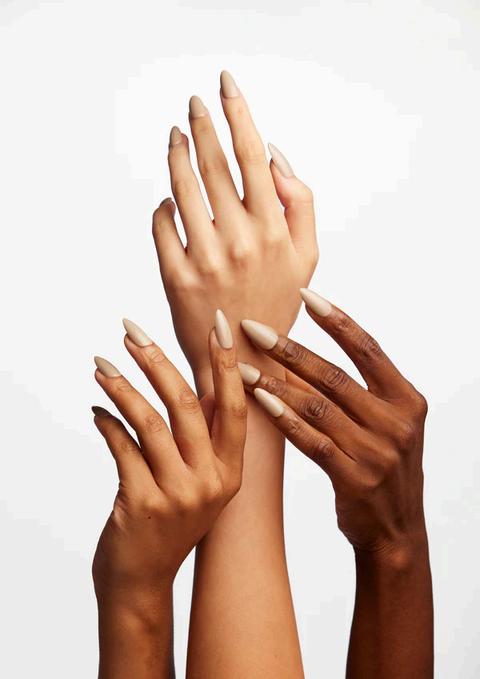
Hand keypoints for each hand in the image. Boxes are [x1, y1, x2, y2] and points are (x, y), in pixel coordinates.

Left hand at [91, 311, 246, 599]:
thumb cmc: (170, 522)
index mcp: (231, 472)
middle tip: (131, 331)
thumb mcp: (200, 483)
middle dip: (155, 360)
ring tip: (101, 364)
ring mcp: (178, 495)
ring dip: (121, 387)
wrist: (142, 581)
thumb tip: (198, 379)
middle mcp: (211, 482)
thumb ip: (203, 437)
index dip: (226, 363)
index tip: (219, 324)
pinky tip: (97, 411)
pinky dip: (106, 423)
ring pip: (148, 421)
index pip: (234, 406)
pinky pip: (121, 447)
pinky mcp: (142, 503)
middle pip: (185, 404)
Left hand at [152, 71, 317, 381]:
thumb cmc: (277, 303)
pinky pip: (162, 225)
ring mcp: (205, 257)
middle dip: (202, 125)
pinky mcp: (176, 276)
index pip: (252, 156)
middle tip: (194, 104)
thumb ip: (300, 203)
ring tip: (176, 137)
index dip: (238, 113)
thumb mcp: (307, 257)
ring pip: (182, 188)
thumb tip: (272, 155)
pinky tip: (168, 200)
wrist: (246, 359)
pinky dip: (163, 207)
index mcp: (275, 229)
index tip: (225, 85)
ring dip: (176, 155)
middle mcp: (240, 239)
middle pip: (214, 164)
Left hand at [238, 289, 427, 555]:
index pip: (367, 348)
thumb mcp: (388, 424)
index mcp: (407, 399)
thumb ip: (362, 391)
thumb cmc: (383, 468)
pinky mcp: (355, 477)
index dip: (335, 320)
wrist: (396, 531)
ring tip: (242, 366)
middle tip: (253, 328)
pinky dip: (283, 419)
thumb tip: (308, 354)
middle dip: (290, 349)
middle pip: (334, 375)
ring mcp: (377, 451)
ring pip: (317, 406)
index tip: (304, 294)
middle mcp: (396, 422)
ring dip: (275, 383)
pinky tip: (259, 400)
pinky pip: (311, 440)